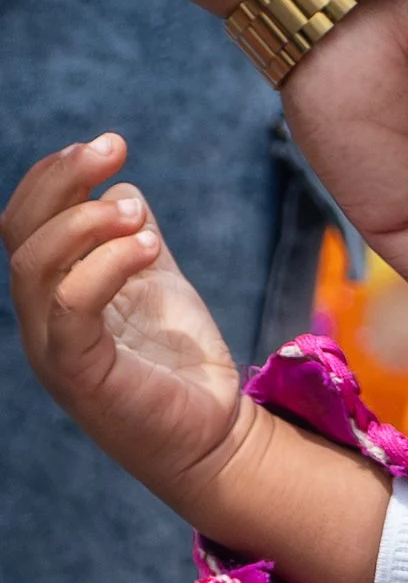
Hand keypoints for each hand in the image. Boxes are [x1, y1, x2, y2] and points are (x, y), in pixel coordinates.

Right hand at [4, 134, 252, 517]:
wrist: (214, 436)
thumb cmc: (180, 364)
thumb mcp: (157, 283)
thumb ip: (134, 238)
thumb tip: (123, 188)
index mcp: (52, 289)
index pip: (27, 218)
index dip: (57, 173)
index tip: (111, 146)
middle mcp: (40, 316)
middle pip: (19, 231)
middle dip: (60, 177)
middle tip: (113, 149)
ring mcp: (52, 347)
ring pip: (33, 265)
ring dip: (84, 222)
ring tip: (138, 213)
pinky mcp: (78, 374)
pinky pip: (70, 307)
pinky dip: (104, 266)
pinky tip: (148, 246)